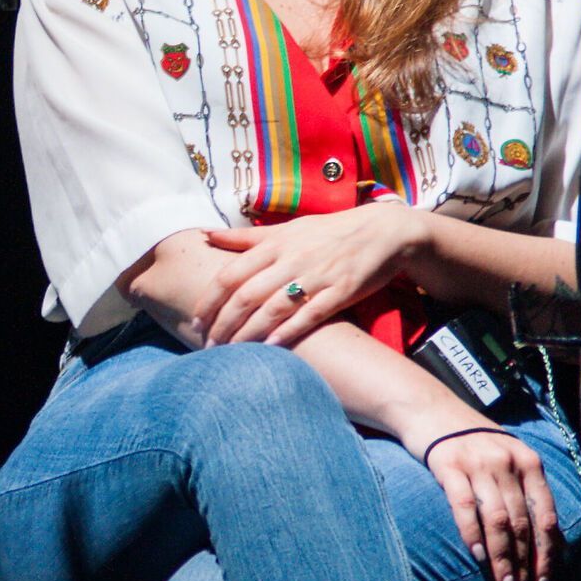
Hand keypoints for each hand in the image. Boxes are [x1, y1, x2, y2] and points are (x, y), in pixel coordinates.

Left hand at [195, 204, 426, 346]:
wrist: (384, 231)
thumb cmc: (330, 231)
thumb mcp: (289, 228)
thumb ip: (248, 238)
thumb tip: (206, 234)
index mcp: (276, 243)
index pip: (230, 274)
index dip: (209, 299)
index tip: (195, 320)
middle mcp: (292, 259)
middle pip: (246, 295)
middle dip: (223, 324)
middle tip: (209, 345)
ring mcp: (317, 275)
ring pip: (273, 308)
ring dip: (249, 334)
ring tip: (232, 352)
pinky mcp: (341, 290)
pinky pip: (310, 314)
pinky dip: (289, 331)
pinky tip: (272, 347)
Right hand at [421, 426, 561, 580]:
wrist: (431, 409)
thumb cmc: (473, 442)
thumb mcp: (508, 458)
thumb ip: (526, 491)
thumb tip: (548, 540)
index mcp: (529, 463)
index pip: (545, 515)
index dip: (546, 552)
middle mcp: (508, 463)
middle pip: (521, 523)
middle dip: (524, 563)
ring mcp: (478, 464)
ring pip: (497, 520)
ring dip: (502, 557)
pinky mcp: (449, 466)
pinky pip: (464, 506)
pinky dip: (472, 533)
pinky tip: (476, 555)